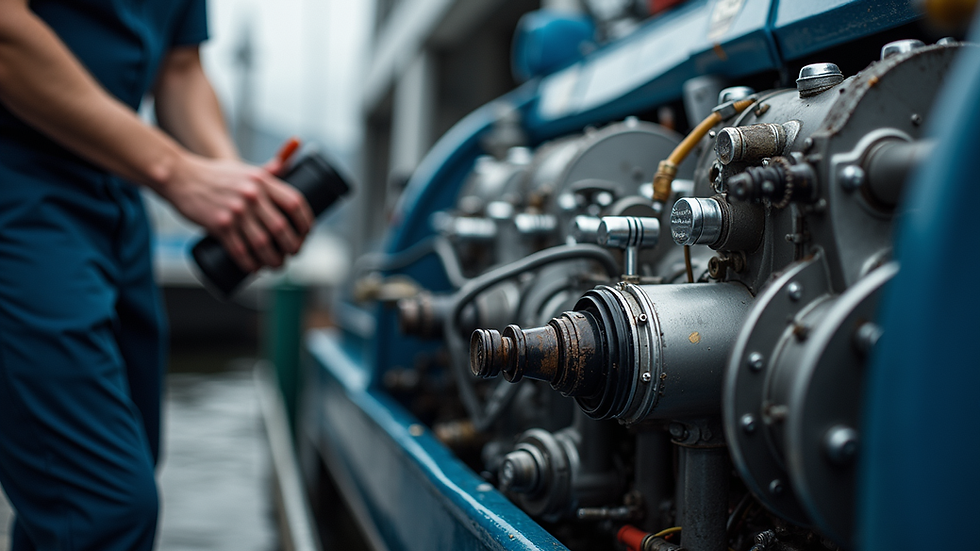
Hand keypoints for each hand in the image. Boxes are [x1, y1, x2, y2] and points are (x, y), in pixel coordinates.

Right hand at [161, 152, 313, 271]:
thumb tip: (292, 155)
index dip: (305, 222)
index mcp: (262, 180)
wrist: (180, 176)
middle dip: (292, 246)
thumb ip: (268, 170)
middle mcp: (252, 194)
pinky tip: (255, 269)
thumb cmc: (216, 175)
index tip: (306, 233)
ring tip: (277, 265)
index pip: (295, 203)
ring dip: (274, 260)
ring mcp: (235, 210)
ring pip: (263, 243)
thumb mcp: (245, 169)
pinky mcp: (219, 224)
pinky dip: (250, 263)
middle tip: (293, 253)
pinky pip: (240, 251)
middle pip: (282, 227)